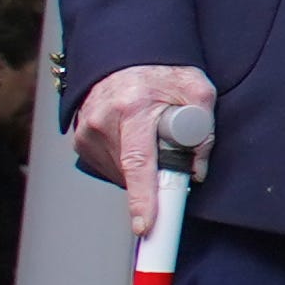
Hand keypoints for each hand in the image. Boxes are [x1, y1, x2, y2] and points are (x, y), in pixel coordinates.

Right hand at [67, 63, 212, 224]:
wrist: (124, 59)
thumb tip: (196, 171)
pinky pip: (109, 167)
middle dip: (155, 177)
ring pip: (120, 174)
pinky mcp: (80, 141)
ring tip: (151, 139)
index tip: (144, 225)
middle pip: (131, 173)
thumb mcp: (196, 90)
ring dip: (141, 170)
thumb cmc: (162, 73)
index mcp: (132, 108)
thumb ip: (204, 128)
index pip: (138, 162)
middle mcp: (102, 121)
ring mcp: (86, 133)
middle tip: (172, 156)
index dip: (142, 197)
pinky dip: (126, 165)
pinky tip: (135, 143)